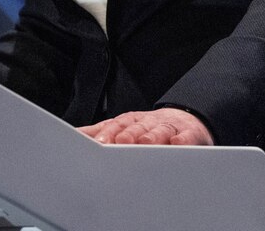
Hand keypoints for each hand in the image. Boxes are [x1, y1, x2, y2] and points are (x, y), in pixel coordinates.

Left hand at [78, 108, 212, 145]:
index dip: (109, 133)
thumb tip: (74, 135)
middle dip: (128, 134)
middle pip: (137, 127)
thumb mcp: (124, 127)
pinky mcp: (189, 135)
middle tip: (119, 143)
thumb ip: (100, 132)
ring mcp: (168, 128)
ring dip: (152, 136)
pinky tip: (178, 144)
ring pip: (160, 131)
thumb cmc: (148, 129)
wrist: (185, 120)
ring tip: (145, 143)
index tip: (99, 143)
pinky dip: (183, 141)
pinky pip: (186, 137)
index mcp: (131, 122)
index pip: (118, 126)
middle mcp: (147, 123)